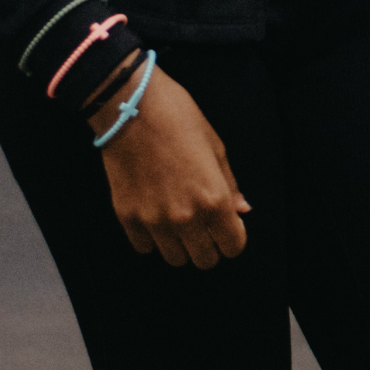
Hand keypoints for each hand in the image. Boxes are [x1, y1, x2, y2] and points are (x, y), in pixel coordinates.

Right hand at [92, 59, 250, 266]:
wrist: (130, 109)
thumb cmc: (179, 119)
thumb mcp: (215, 146)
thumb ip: (229, 185)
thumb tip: (241, 210)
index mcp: (213, 199)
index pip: (232, 246)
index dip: (233, 237)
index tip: (227, 225)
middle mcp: (185, 218)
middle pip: (204, 261)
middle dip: (209, 245)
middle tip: (204, 224)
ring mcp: (154, 221)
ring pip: (175, 259)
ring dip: (181, 244)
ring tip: (178, 219)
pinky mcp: (127, 219)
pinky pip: (145, 247)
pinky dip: (152, 237)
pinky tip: (154, 213)